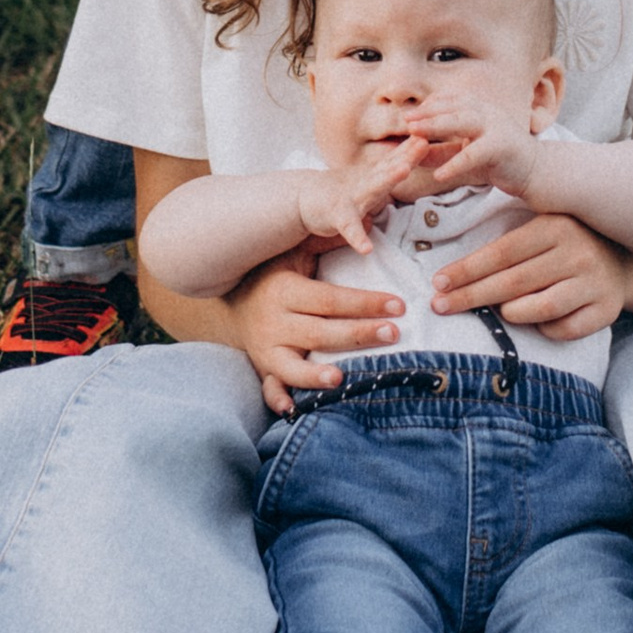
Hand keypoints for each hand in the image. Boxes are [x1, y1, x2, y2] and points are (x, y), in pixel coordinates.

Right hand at [224, 247, 402, 412]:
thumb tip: (364, 223)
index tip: (397, 306)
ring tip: (342, 378)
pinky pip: (269, 388)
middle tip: (393, 334)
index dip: (364, 303)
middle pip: (319, 332)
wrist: (234, 302)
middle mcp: (274, 322)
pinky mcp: (264, 369)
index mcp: (286, 291)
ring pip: (292, 365)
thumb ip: (325, 242)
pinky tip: (294, 409)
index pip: (330, 300)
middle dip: (357, 334)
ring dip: (316, 374)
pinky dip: (279, 400)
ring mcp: (267, 349)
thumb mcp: (295, 253)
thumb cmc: (275, 275)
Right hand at [290, 143, 423, 257]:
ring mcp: (351, 197)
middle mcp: (365, 182)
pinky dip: (358, 237)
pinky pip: (350, 228)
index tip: (432, 133)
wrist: (304, 198)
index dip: (414, 147)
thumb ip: (389, 168)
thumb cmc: (341, 190)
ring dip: (387, 179)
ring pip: (372, 188)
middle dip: (407, 156)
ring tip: (402, 170)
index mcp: (373, 176)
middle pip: (389, 167)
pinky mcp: (337, 216)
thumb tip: (413, 156)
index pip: (396, 158)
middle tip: (424, 142)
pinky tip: (366, 248)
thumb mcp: (368, 178)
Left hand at [412, 110, 538, 200]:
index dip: (429, 105)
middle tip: (406, 121)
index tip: (410, 115)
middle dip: (427, 113)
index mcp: (480, 109)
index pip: (450, 99)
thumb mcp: (465, 153)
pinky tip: (440, 175)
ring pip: (463, 122)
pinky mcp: (502, 147)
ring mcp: (496, 127)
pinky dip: (455, 163)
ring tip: (414, 136)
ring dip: (436, 127)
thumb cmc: (497, 160)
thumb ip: (442, 151)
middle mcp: (487, 112)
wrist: (534, 171)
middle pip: (453, 107)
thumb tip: (413, 153)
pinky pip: (475, 154)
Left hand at [432, 211, 628, 347]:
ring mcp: (594, 283)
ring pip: (540, 308)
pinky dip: (545, 329)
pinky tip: (535, 322)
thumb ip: (508, 244)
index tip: (438, 282)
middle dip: (471, 296)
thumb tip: (453, 273)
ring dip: (510, 313)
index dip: (467, 269)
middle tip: (440, 306)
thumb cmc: (566, 245)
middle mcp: (578, 252)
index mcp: (556, 226)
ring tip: (496, 313)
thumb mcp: (542, 229)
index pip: (502, 252)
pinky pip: (564, 329)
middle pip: (514, 282)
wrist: (623, 261)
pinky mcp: (607, 310)